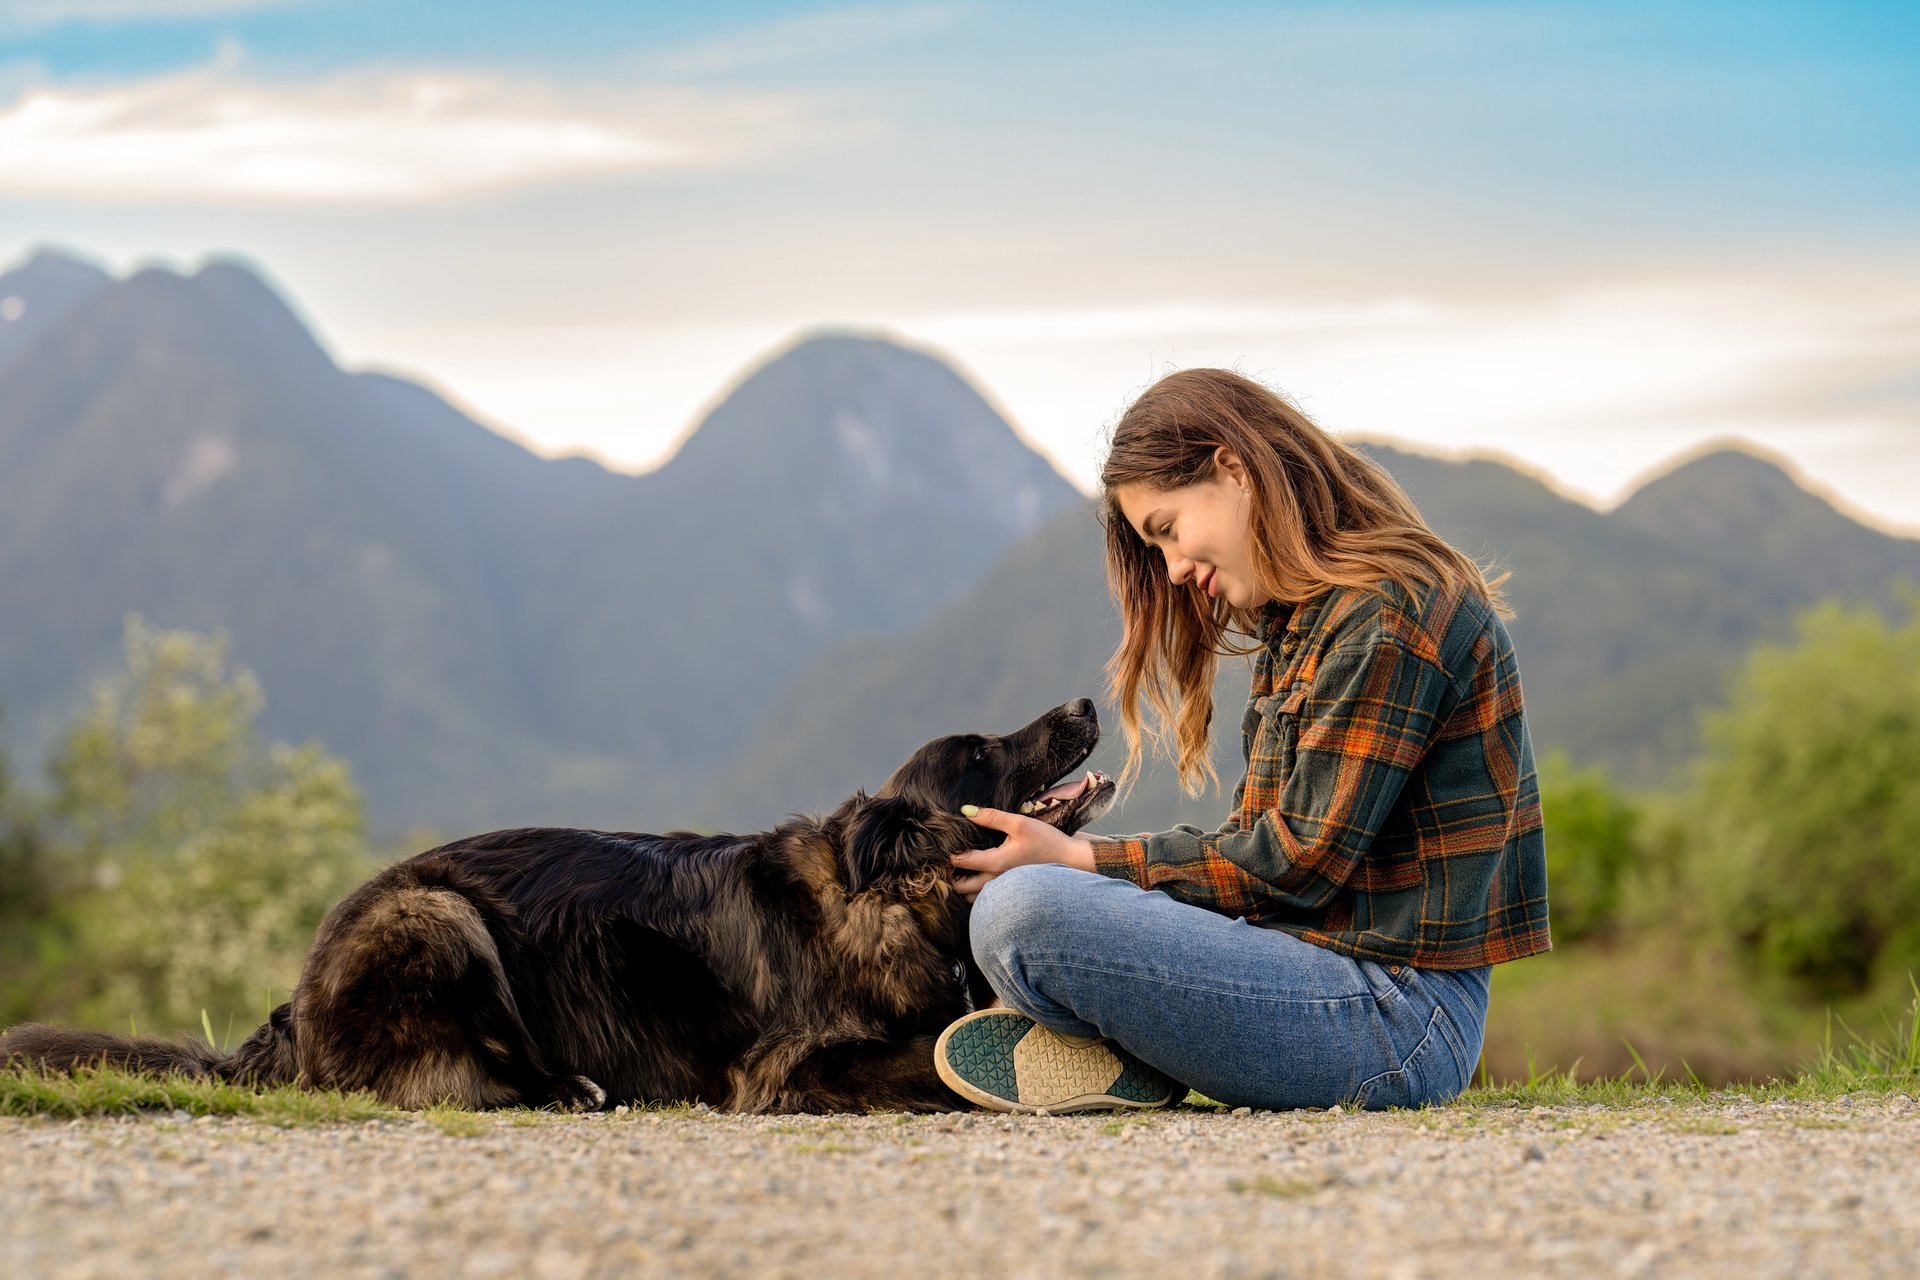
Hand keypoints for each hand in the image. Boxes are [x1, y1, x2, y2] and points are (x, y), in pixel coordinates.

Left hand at [950, 805, 1096, 901]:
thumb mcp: (1019, 823)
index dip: (950, 853)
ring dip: (966, 886)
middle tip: (954, 860)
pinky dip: (978, 893)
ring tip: (967, 870)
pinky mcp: (1011, 895)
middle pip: (961, 887)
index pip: (961, 862)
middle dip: (953, 875)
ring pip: (973, 898)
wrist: (1070, 861)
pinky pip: (987, 901)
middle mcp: (997, 881)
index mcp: (996, 863)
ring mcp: (1004, 891)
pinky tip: (982, 878)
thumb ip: (992, 817)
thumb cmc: (1046, 841)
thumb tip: (966, 811)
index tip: (948, 845)